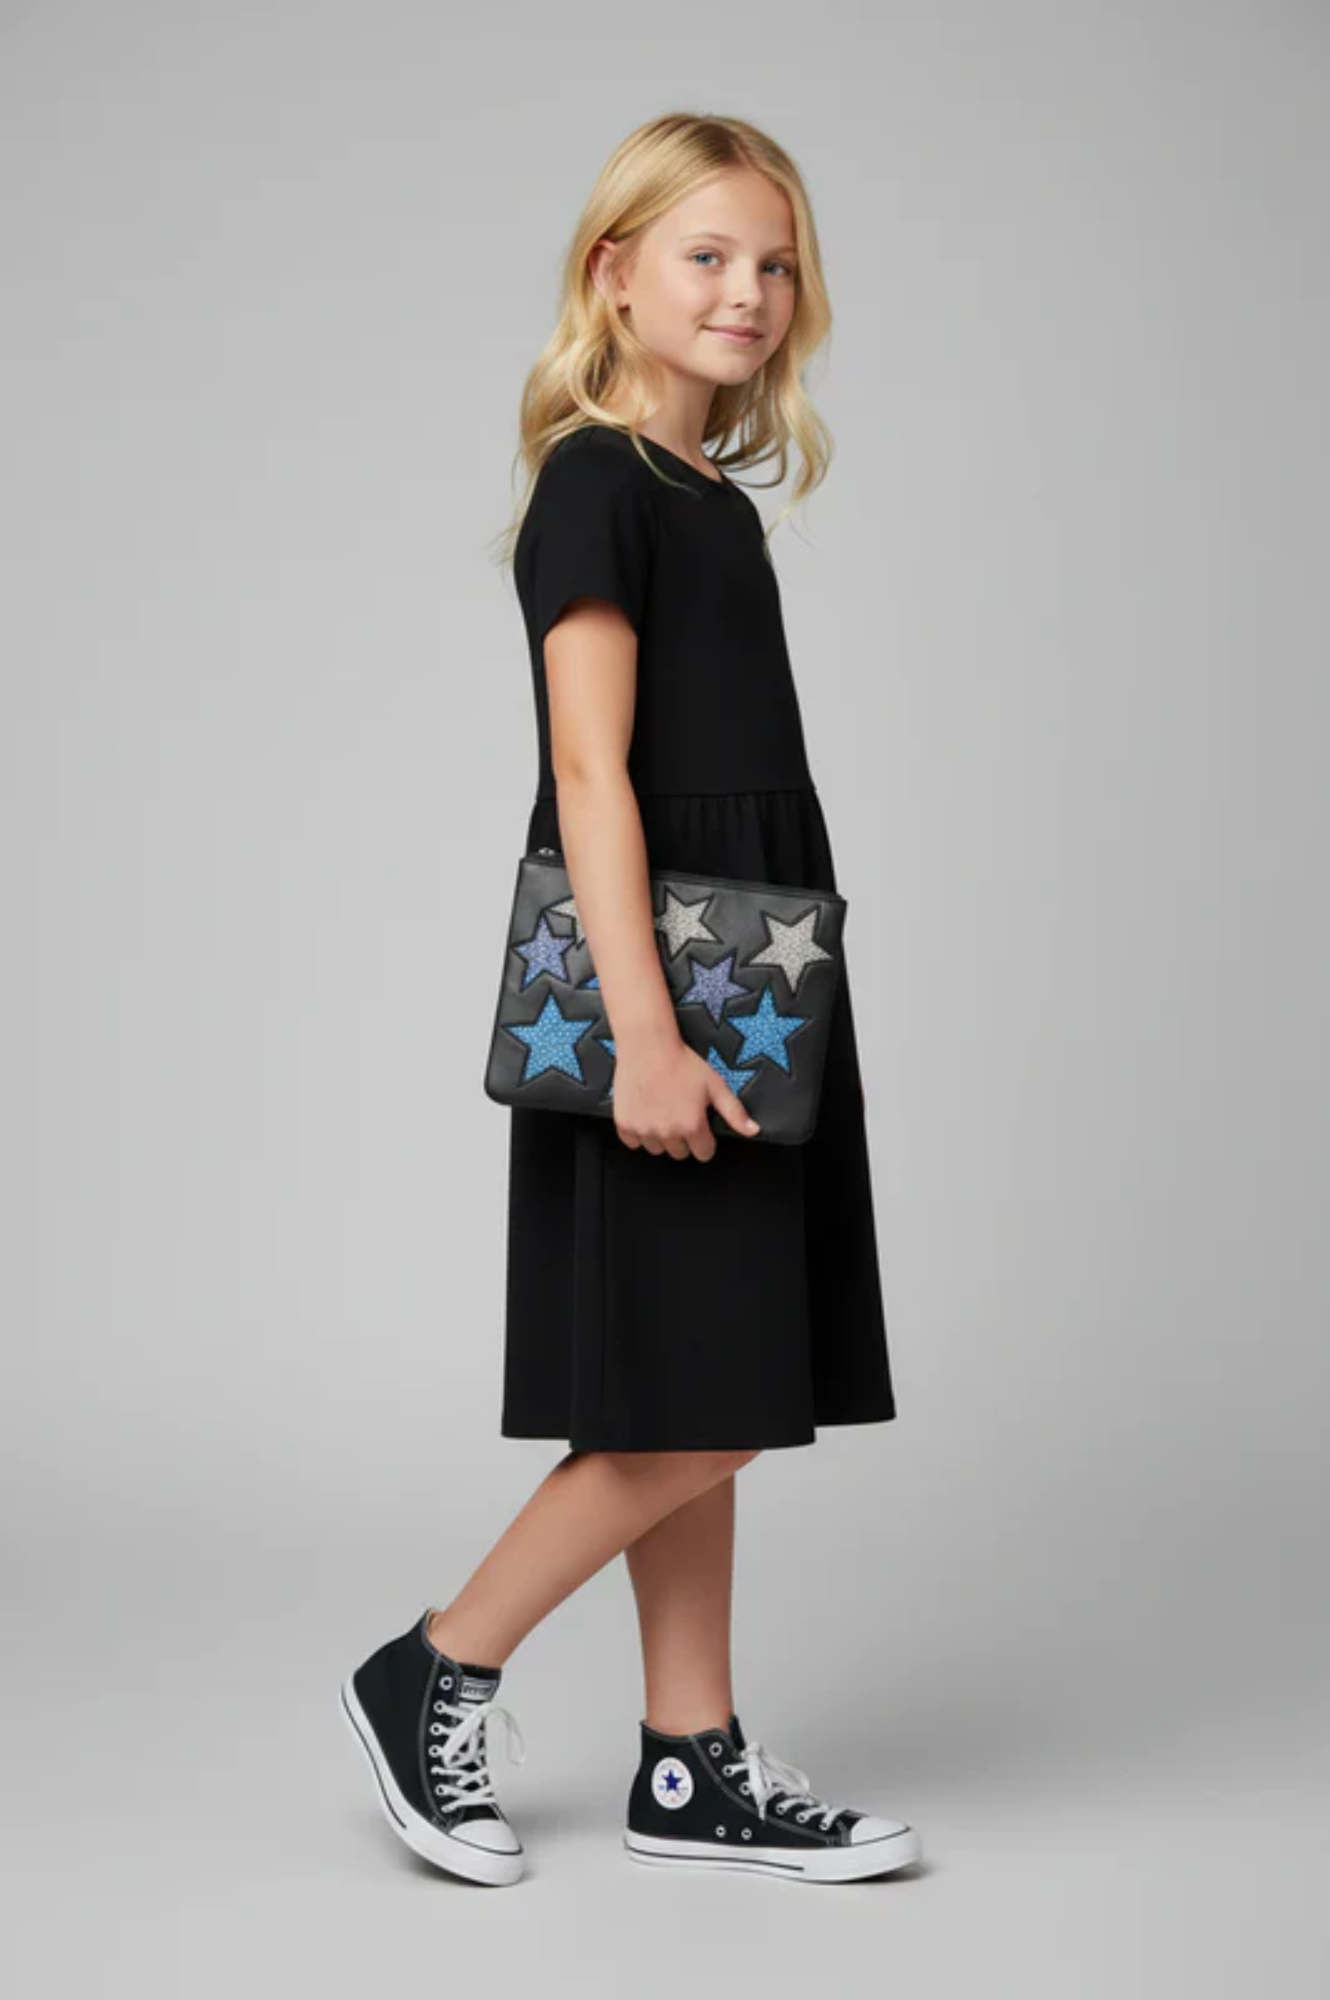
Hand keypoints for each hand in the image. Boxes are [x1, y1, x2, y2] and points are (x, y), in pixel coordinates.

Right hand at [612, 1036, 760, 1159]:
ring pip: (657, 1149)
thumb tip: (752, 1130)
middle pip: (680, 1153)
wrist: (647, 1046)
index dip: (705, 1139)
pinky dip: (638, 1132)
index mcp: (691, 1125)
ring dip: (661, 1136)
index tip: (699, 1125)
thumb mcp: (715, 1085)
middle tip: (679, 1113)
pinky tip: (645, 1112)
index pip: (703, 1153)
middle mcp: (667, 1132)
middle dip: (683, 1138)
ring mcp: (644, 1130)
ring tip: (662, 1110)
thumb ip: (735, 1112)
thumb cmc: (681, 1062)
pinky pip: (634, 1142)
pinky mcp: (624, 1125)